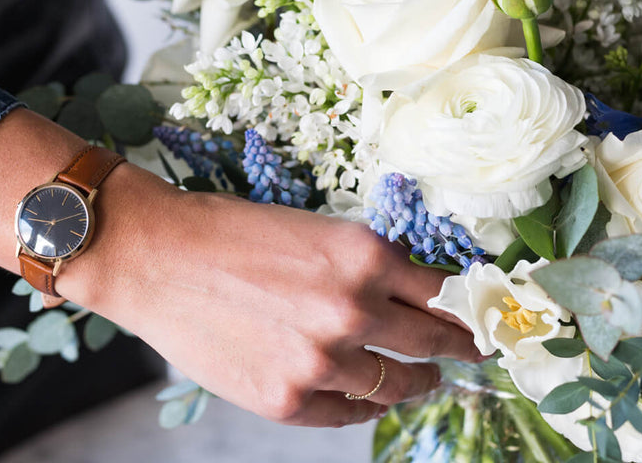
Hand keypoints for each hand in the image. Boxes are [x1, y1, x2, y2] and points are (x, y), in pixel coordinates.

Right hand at [64, 165, 482, 426]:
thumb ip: (367, 266)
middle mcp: (353, 309)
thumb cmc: (232, 231)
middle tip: (476, 351)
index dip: (468, 307)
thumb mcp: (316, 230)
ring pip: (396, 384)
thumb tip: (414, 294)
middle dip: (460, 347)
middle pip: (433, 341)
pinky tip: (371, 396)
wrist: (157, 256)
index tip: (484, 319)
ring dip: (418, 382)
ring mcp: (321, 361)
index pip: (441, 290)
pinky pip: (349, 412)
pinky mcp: (287, 400)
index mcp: (364, 254)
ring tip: (426, 379)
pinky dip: (366, 403)